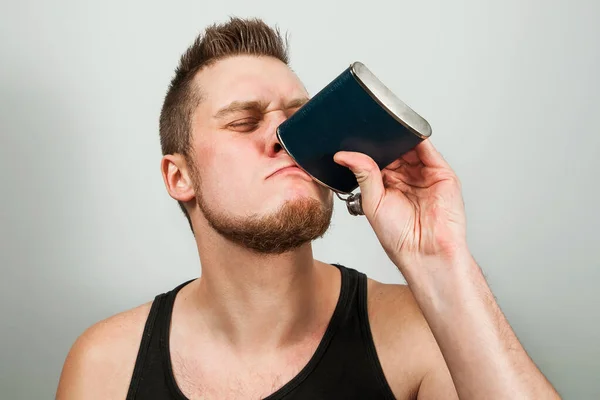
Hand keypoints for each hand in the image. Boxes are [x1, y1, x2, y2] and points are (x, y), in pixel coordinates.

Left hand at [333, 139, 467, 268]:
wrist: (424, 252)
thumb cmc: (399, 237)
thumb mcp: (372, 201)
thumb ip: (363, 174)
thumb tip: (344, 155)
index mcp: (387, 185)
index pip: (377, 158)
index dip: (367, 147)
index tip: (354, 136)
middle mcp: (406, 178)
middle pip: (395, 149)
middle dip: (383, 139)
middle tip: (369, 129)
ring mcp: (424, 174)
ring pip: (410, 145)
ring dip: (399, 135)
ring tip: (386, 128)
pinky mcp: (441, 173)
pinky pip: (428, 150)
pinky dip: (417, 138)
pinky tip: (405, 132)